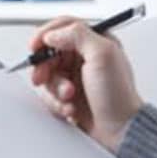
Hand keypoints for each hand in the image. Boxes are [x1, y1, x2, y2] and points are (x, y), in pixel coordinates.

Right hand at [28, 17, 143, 151]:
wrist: (120, 131)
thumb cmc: (118, 96)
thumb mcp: (103, 55)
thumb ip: (77, 35)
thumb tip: (53, 34)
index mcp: (95, 42)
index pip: (63, 26)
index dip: (45, 34)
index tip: (36, 46)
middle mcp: (84, 58)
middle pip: (49, 52)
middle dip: (46, 66)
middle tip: (44, 76)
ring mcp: (75, 77)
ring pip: (47, 74)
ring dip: (55, 88)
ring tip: (69, 96)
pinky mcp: (68, 96)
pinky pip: (48, 94)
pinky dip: (56, 102)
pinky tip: (71, 108)